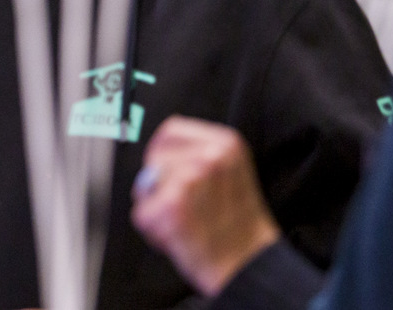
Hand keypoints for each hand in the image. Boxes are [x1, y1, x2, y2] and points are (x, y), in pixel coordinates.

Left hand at [131, 116, 280, 296]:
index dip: (162, 152)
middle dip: (159, 182)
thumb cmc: (236, 222)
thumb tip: (158, 151)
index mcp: (226, 142)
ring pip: (146, 183)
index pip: (171, 130)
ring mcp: (191, 178)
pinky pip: (143, 212)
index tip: (168, 171)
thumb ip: (196, 154)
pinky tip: (178, 235)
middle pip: (155, 156)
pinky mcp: (174, 204)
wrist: (249, 262)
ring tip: (184, 220)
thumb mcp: (229, 171)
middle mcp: (210, 156)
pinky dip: (153, 228)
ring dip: (156, 206)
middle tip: (184, 205)